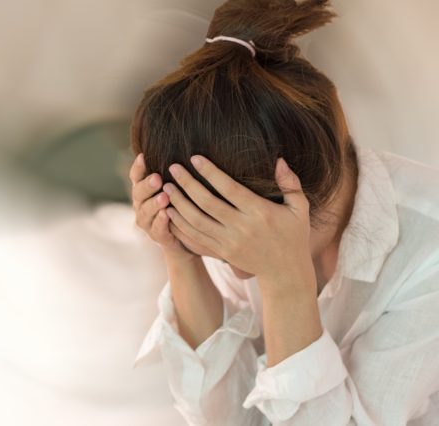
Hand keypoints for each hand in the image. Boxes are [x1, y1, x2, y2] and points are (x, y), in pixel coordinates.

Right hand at [129, 153, 221, 262]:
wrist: (187, 240)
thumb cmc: (184, 206)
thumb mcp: (180, 188)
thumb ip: (177, 173)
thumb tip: (189, 149)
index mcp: (145, 190)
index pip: (136, 176)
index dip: (138, 167)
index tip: (143, 156)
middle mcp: (142, 205)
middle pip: (138, 193)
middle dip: (147, 185)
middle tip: (157, 178)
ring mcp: (148, 222)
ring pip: (145, 212)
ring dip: (154, 204)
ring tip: (164, 197)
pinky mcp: (158, 237)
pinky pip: (157, 229)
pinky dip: (160, 222)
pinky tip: (166, 214)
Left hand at [163, 155, 313, 284]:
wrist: (285, 273)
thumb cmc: (293, 235)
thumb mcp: (299, 208)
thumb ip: (290, 183)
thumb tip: (279, 159)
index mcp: (259, 212)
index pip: (229, 188)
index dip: (210, 172)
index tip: (194, 158)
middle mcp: (241, 228)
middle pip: (207, 203)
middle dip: (187, 184)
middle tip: (172, 168)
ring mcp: (229, 242)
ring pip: (196, 221)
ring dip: (178, 203)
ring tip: (165, 187)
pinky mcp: (221, 253)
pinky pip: (195, 238)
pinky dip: (180, 225)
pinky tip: (169, 212)